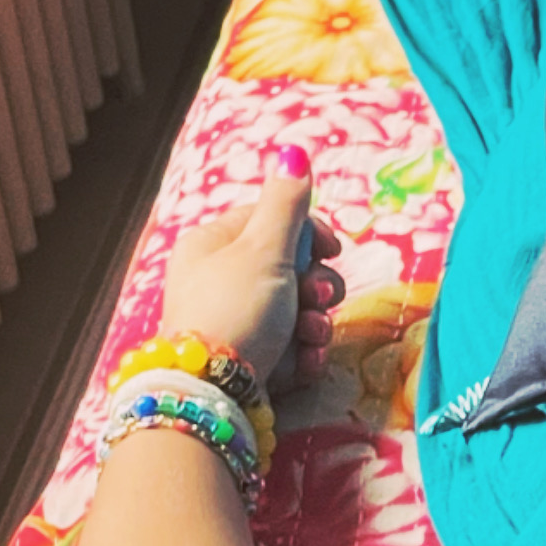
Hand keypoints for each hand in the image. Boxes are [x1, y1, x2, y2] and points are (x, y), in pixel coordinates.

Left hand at [158, 163, 343, 385]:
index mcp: (213, 243)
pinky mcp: (246, 361)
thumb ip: (286, 203)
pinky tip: (303, 361)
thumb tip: (292, 152)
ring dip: (315, 322)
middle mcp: (218, 279)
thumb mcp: (264, 248)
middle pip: (288, 268)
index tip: (332, 250)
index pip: (271, 222)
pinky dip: (302, 353)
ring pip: (293, 310)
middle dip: (316, 285)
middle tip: (319, 298)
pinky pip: (286, 346)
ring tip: (310, 337)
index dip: (308, 234)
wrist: (213, 392)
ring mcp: (233, 322)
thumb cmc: (237, 310)